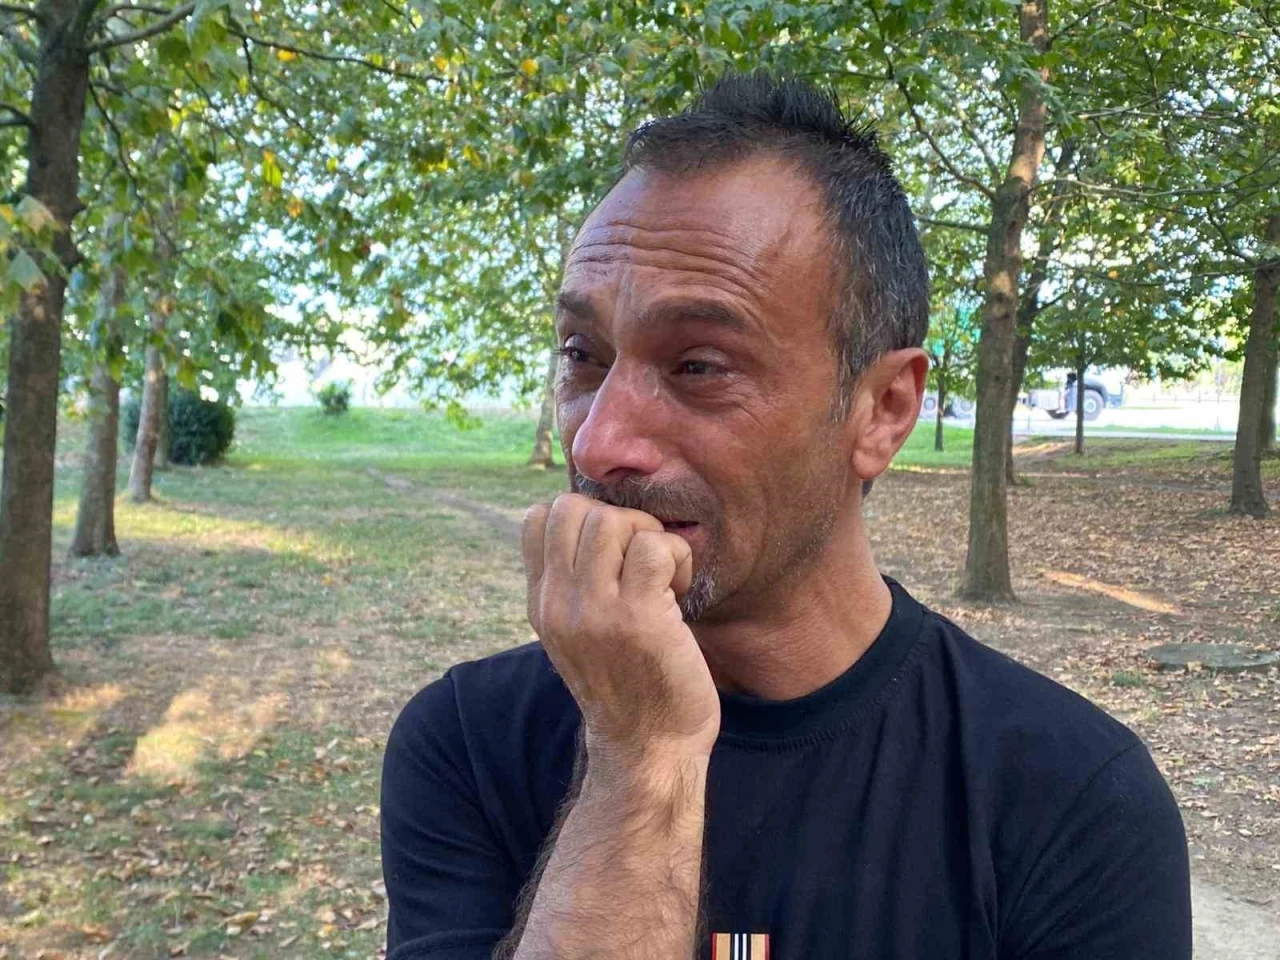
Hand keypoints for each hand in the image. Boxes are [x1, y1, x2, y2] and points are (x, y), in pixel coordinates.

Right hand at [522, 494, 720, 769]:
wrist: (649, 749)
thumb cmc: (627, 684)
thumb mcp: (578, 634)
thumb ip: (574, 584)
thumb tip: (593, 520)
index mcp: (542, 603)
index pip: (537, 518)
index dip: (582, 517)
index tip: (613, 551)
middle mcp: (559, 604)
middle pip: (573, 508)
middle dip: (619, 519)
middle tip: (641, 560)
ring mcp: (596, 611)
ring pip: (614, 520)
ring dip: (650, 536)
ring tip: (662, 575)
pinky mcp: (639, 619)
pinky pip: (655, 547)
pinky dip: (677, 557)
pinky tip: (680, 589)